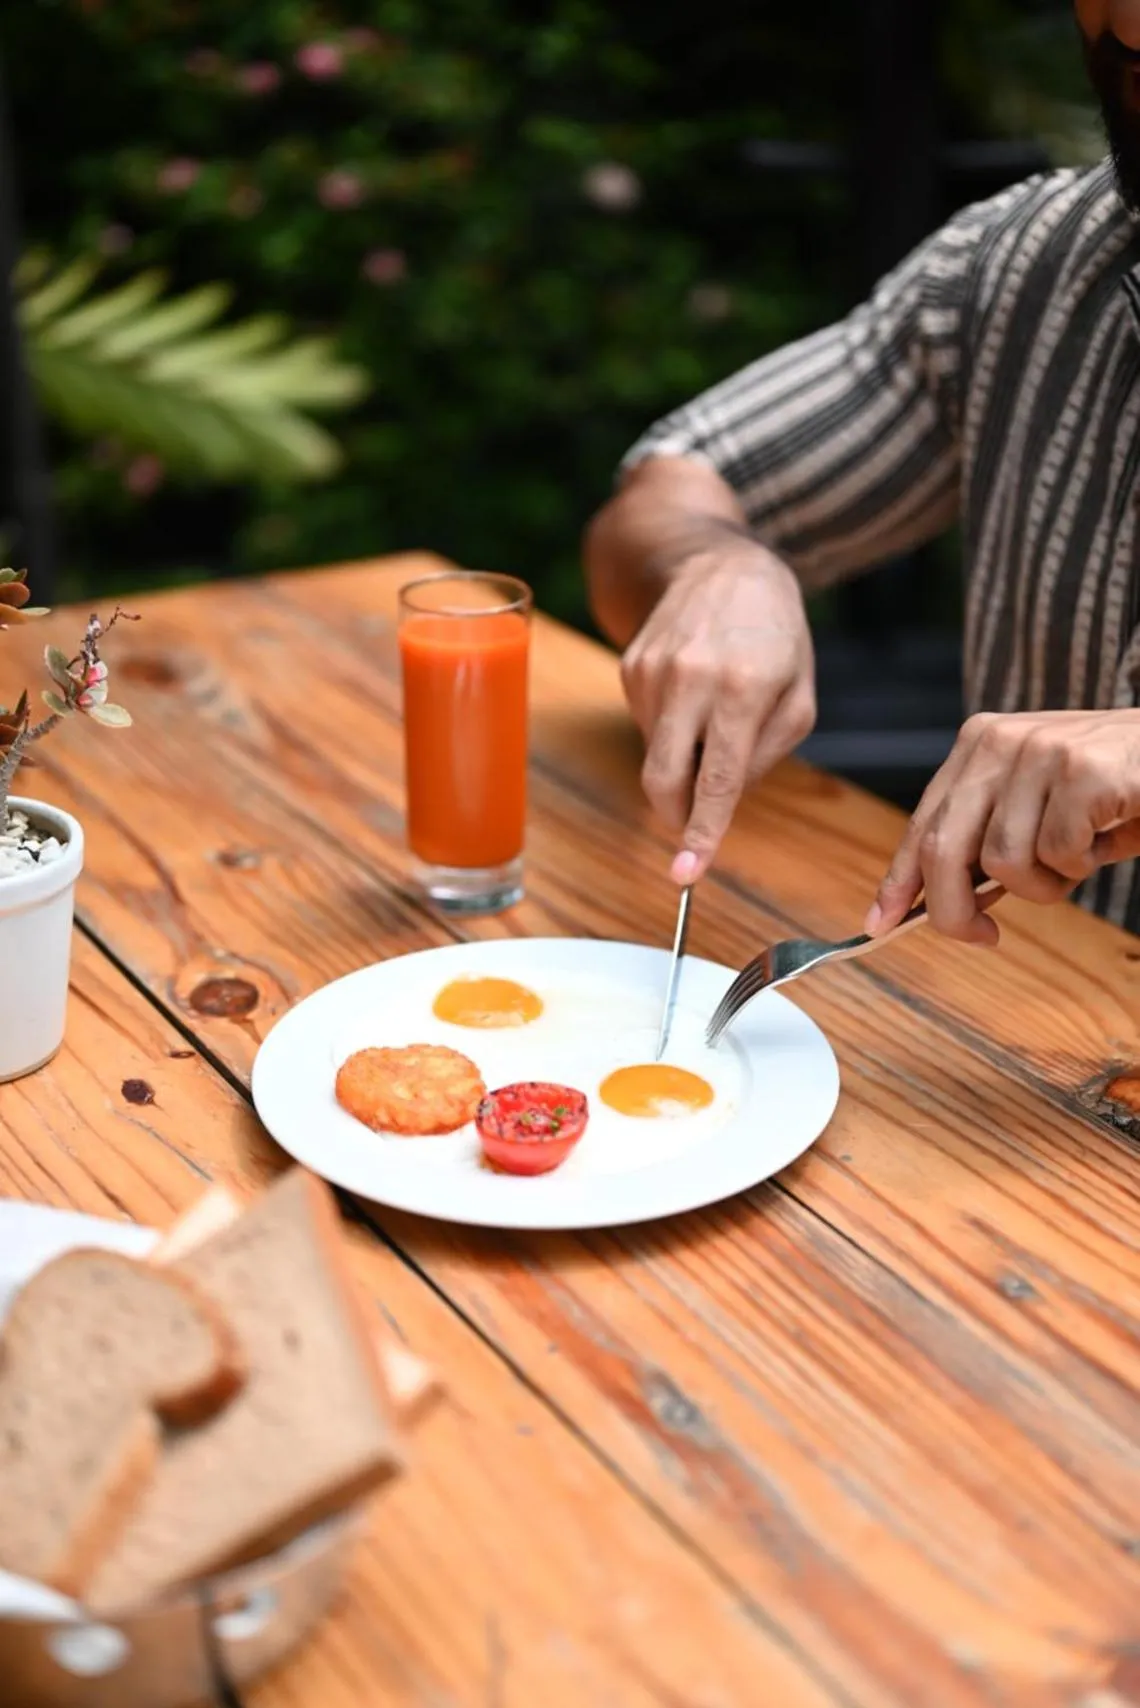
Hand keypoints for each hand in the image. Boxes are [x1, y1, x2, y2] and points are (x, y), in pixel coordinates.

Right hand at [619, 540, 815, 882]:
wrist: (720, 564)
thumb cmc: (773, 634)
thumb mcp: (801, 693)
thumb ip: (767, 753)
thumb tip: (721, 798)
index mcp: (744, 686)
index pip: (718, 777)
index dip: (702, 830)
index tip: (688, 873)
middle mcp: (691, 677)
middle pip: (664, 777)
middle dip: (675, 814)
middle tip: (692, 827)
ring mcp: (653, 670)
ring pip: (657, 753)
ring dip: (683, 758)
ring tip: (712, 714)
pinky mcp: (630, 667)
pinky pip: (648, 726)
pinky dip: (670, 730)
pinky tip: (691, 695)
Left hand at [865, 710, 1139, 944]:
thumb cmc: (1118, 788)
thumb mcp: (1041, 809)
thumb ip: (991, 843)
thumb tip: (945, 903)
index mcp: (979, 744)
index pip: (923, 822)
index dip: (899, 879)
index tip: (879, 923)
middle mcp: (998, 740)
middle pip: (943, 849)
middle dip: (954, 910)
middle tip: (984, 936)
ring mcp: (1038, 751)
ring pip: (1002, 863)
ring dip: (1044, 884)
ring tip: (1080, 856)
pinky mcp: (1081, 771)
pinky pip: (1056, 856)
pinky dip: (1082, 866)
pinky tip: (1106, 837)